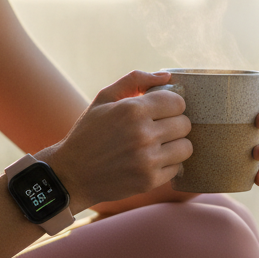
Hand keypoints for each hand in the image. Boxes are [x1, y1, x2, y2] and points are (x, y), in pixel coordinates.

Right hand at [40, 70, 191, 211]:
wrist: (72, 175)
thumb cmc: (89, 133)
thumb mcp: (104, 99)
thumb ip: (134, 80)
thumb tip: (166, 76)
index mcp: (132, 110)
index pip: (177, 102)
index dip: (171, 105)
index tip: (162, 111)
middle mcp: (142, 134)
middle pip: (185, 124)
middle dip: (174, 124)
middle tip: (158, 129)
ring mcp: (147, 160)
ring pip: (186, 147)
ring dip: (175, 145)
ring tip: (157, 145)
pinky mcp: (149, 181)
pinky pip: (177, 168)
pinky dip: (167, 165)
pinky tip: (149, 161)